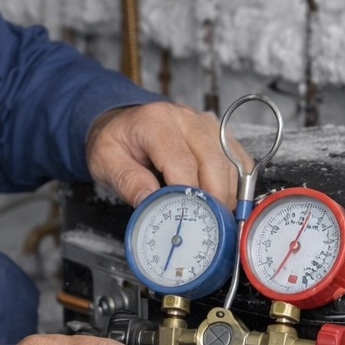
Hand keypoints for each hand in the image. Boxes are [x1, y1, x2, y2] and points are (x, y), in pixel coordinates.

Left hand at [85, 101, 249, 209]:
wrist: (123, 123)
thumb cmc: (116, 141)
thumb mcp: (105, 161)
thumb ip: (127, 181)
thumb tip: (150, 201)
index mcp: (156, 121)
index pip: (181, 162)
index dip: (188, 194)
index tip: (187, 218)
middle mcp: (185, 118)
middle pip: (214, 162)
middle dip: (214, 198)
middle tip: (207, 226)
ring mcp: (206, 124)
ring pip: (230, 162)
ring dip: (227, 193)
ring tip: (214, 218)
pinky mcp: (218, 134)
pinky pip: (238, 160)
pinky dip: (237, 183)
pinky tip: (224, 200)